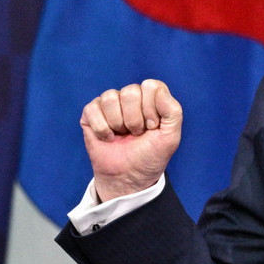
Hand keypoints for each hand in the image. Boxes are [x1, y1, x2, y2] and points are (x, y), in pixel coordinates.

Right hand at [80, 79, 182, 201]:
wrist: (129, 177)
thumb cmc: (151, 155)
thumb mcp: (170, 137)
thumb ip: (173, 111)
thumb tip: (158, 89)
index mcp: (152, 98)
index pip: (151, 86)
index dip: (152, 109)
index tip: (152, 127)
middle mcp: (131, 97)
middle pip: (130, 92)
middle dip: (135, 119)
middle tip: (137, 133)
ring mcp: (110, 104)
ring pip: (110, 98)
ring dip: (118, 123)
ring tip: (123, 135)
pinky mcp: (91, 114)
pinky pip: (92, 109)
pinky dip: (102, 128)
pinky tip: (109, 138)